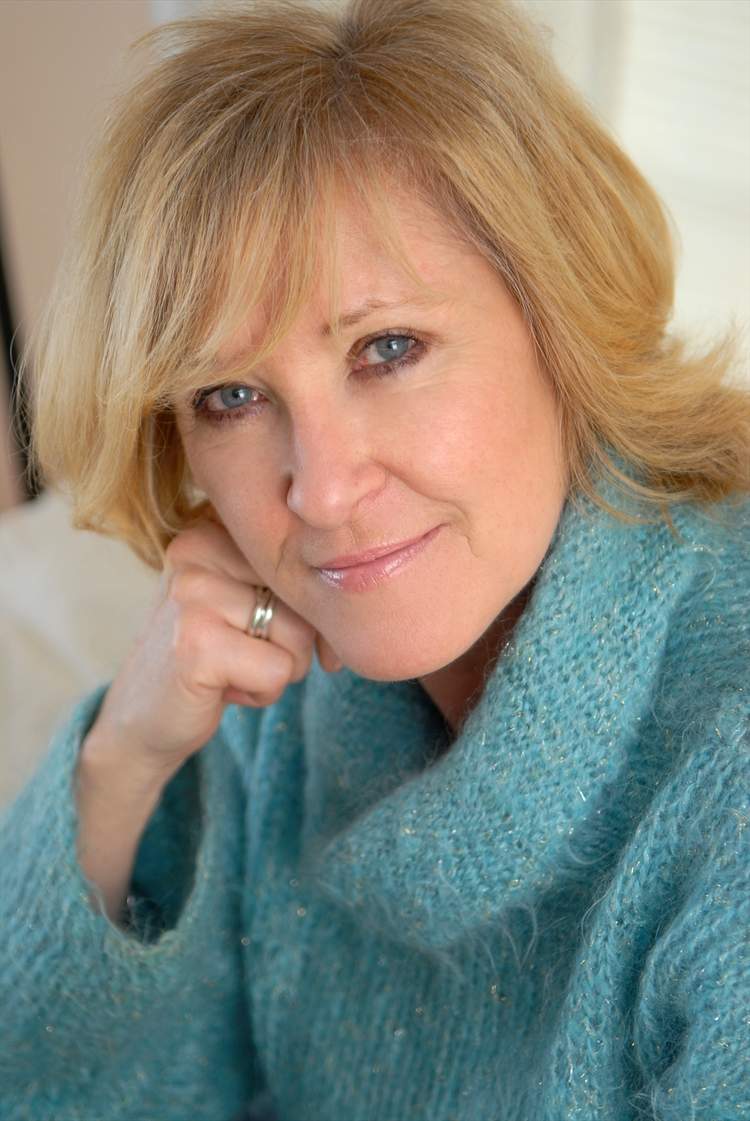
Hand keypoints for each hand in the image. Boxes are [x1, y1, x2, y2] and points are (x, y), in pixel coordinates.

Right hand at [84, 518, 339, 776]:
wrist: (142, 718)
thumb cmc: (214, 656)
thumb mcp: (249, 600)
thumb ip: (293, 581)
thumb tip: (366, 595)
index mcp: (212, 527)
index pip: (303, 555)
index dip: (312, 605)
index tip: (288, 632)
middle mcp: (197, 547)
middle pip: (306, 594)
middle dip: (295, 642)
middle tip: (245, 655)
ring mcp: (192, 593)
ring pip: (297, 634)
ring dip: (278, 669)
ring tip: (232, 669)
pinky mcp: (194, 643)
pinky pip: (278, 670)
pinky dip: (262, 692)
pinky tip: (222, 689)